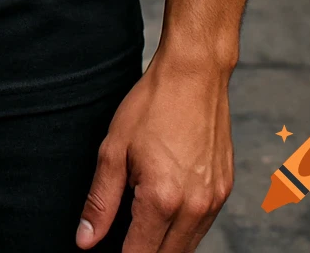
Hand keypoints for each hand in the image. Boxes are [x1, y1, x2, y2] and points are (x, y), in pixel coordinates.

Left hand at [76, 50, 233, 252]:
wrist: (195, 73)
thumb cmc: (152, 104)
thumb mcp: (114, 148)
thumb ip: (100, 201)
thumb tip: (85, 240)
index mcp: (162, 199)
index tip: (105, 251)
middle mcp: (194, 207)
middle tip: (122, 238)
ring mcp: (213, 200)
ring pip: (187, 247)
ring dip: (163, 245)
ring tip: (139, 225)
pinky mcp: (224, 190)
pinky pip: (202, 226)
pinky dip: (182, 228)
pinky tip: (165, 209)